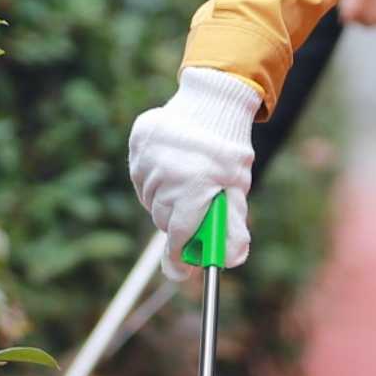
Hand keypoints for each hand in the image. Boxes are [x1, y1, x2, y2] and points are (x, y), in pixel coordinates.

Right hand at [126, 67, 257, 266]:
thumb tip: (230, 259)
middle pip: (164, 219)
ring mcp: (148, 157)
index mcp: (194, 184)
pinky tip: (171, 167)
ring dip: (165, 200)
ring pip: (150, 200)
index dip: (179, 257)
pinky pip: (140, 178)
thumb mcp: (237, 188)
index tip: (180, 272)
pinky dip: (153, 180)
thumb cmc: (230, 152)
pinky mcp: (138, 144)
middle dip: (179, 222)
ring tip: (185, 181)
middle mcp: (166, 172)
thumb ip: (233, 225)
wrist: (213, 103)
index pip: (179, 233)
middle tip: (195, 209)